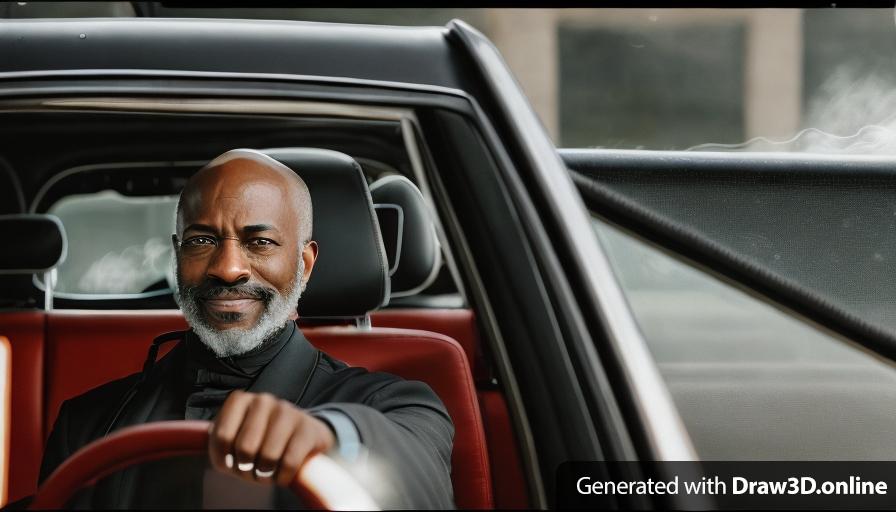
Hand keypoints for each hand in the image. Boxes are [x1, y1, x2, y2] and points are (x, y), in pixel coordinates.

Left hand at [209, 390, 335, 486]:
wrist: (302, 438)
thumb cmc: (261, 441)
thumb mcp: (235, 437)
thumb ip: (216, 439)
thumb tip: (201, 444)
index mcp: (240, 401)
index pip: (222, 437)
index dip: (224, 460)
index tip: (231, 465)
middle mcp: (263, 401)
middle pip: (245, 447)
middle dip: (246, 469)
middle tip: (251, 471)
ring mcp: (287, 411)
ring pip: (268, 456)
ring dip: (265, 475)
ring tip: (266, 473)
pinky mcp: (308, 428)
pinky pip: (289, 462)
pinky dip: (283, 477)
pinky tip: (282, 475)